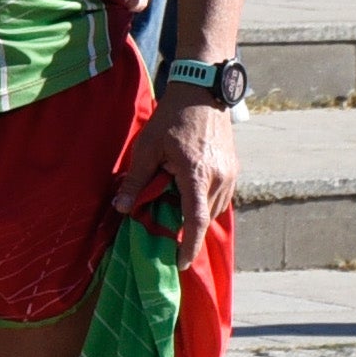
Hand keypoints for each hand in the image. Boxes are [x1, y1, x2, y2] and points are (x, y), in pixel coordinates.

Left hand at [112, 84, 237, 269]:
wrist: (202, 92)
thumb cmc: (171, 119)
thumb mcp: (146, 149)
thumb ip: (137, 181)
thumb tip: (121, 208)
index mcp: (198, 175)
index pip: (196, 220)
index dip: (189, 245)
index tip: (179, 263)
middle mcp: (220, 178)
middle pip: (204, 217)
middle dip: (187, 230)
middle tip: (165, 231)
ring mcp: (231, 174)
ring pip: (214, 209)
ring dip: (196, 215)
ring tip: (174, 208)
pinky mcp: (234, 169)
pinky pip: (221, 198)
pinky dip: (205, 203)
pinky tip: (188, 195)